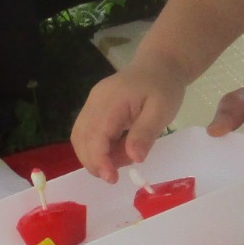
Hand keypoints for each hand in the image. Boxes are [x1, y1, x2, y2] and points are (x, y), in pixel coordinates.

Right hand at [73, 60, 184, 181]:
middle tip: (116, 175)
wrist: (159, 65)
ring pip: (79, 137)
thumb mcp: (162, 111)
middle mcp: (95, 101)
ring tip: (121, 159)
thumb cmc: (164, 87)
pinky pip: (86, 132)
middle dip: (94, 162)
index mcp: (112, 100)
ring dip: (94, 156)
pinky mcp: (93, 108)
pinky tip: (117, 150)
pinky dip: (97, 147)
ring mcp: (91, 103)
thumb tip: (133, 158)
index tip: (112, 179)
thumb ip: (145, 133)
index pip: (96, 135)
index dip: (99, 160)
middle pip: (81, 138)